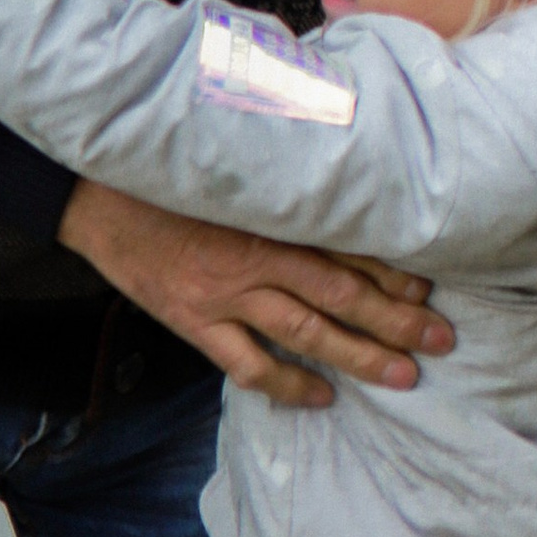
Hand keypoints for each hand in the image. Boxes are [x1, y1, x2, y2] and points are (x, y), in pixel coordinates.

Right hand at [59, 179, 453, 410]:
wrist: (94, 190)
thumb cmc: (167, 166)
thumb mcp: (230, 149)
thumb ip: (284, 160)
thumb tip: (333, 139)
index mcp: (270, 207)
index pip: (347, 241)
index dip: (394, 267)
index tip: (432, 285)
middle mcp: (255, 253)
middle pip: (342, 292)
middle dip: (397, 319)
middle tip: (441, 340)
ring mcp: (225, 292)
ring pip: (307, 332)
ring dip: (360, 355)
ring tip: (404, 376)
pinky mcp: (194, 320)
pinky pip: (249, 364)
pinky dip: (288, 385)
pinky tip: (322, 396)